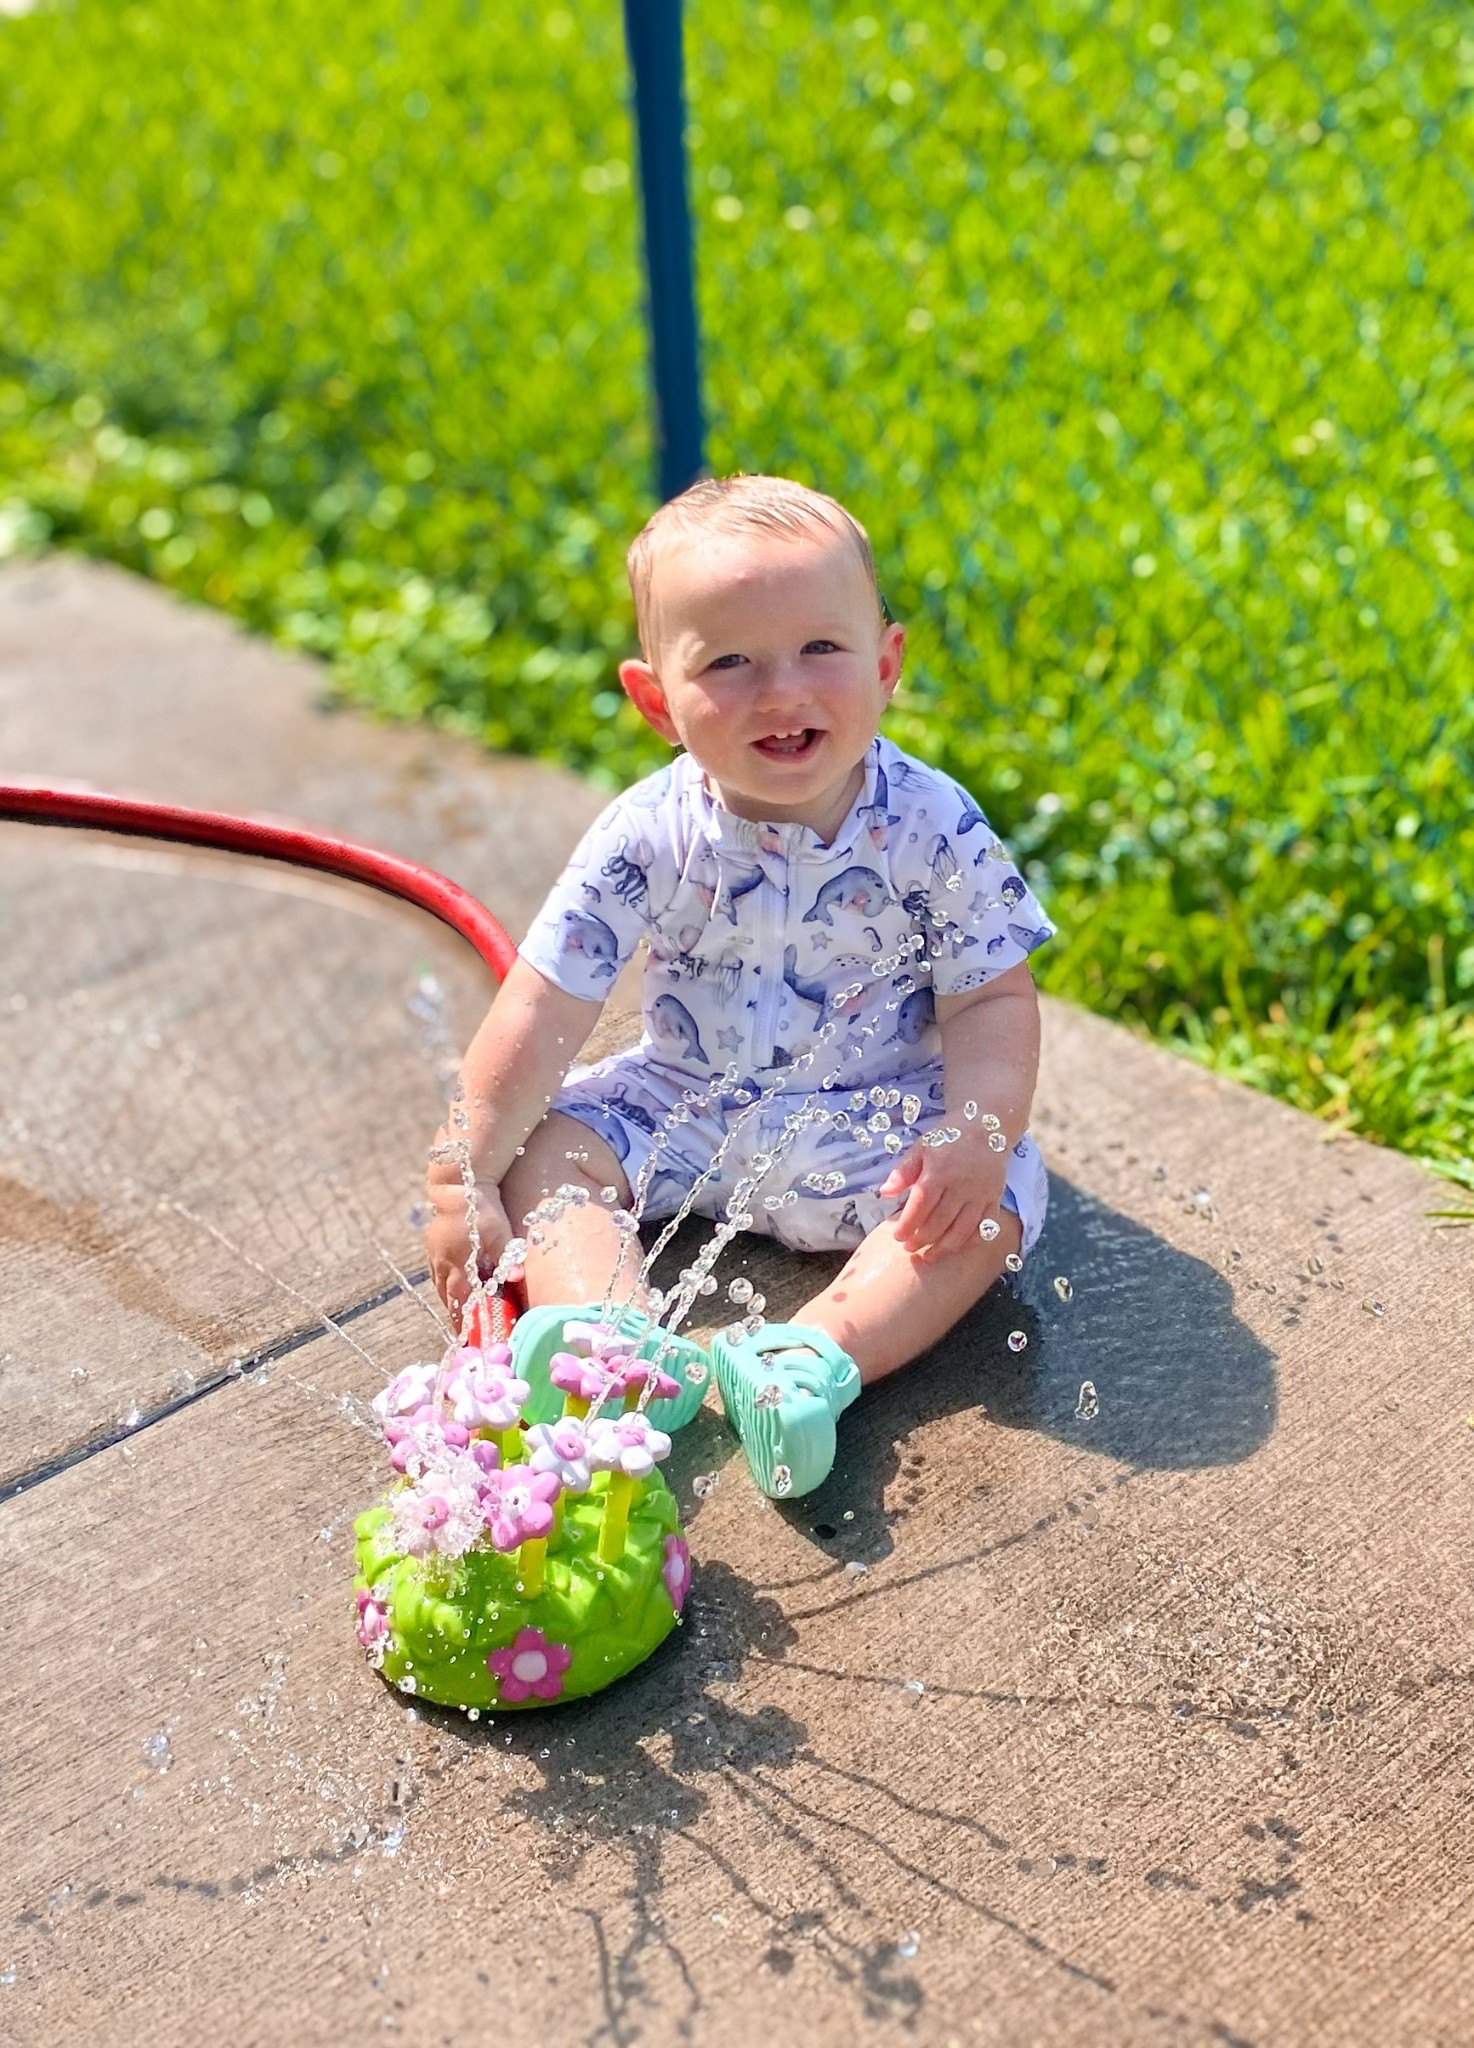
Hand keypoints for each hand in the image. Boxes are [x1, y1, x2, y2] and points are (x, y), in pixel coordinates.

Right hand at [423, 1161, 519, 1326]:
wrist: (456, 1181)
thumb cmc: (479, 1207)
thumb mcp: (498, 1232)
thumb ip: (506, 1256)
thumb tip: (516, 1278)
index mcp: (458, 1264)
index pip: (460, 1303)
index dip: (464, 1322)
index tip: (470, 1339)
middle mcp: (442, 1263)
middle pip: (449, 1299)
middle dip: (457, 1316)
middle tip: (466, 1332)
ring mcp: (435, 1254)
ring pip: (441, 1286)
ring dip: (450, 1301)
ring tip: (459, 1315)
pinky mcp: (433, 1245)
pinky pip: (437, 1272)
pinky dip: (445, 1284)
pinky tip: (452, 1286)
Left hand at [878, 1132, 1007, 1261]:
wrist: (987, 1126)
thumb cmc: (949, 1137)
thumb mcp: (922, 1147)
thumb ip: (903, 1171)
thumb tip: (884, 1193)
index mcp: (940, 1171)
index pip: (921, 1206)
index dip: (907, 1225)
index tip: (897, 1237)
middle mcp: (962, 1186)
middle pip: (940, 1222)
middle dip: (921, 1240)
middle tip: (908, 1247)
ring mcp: (981, 1195)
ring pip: (962, 1231)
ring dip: (943, 1248)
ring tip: (928, 1256)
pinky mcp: (995, 1199)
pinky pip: (984, 1228)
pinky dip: (968, 1242)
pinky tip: (954, 1247)